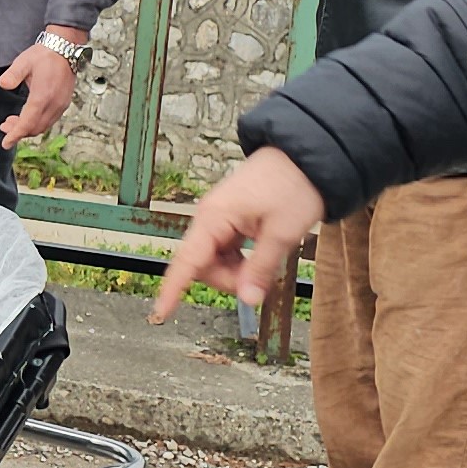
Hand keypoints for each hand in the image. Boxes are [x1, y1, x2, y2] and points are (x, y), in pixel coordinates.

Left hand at [0, 30, 83, 148]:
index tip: (6, 144)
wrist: (66, 49)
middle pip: (35, 128)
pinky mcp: (64, 103)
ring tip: (12, 122)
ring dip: (28, 128)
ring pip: (43, 126)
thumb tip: (3, 85)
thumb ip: (12, 75)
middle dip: (19, 132)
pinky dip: (37, 123)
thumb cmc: (44, 54)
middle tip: (4, 127)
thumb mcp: (24, 62)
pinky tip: (27, 116)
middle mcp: (54, 104)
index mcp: (43, 96)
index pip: (27, 122)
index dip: (15, 135)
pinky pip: (50, 120)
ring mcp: (61, 104)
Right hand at [151, 145, 325, 321]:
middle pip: (203, 265)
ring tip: (267, 263)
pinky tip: (262, 255)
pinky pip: (226, 249)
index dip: (173, 288)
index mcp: (215, 218)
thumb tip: (247, 299)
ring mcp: (219, 218)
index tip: (162, 311)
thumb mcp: (282, 234)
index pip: (188, 261)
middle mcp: (210, 218)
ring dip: (236, 271)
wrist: (305, 156)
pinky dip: (241, 260)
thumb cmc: (293, 186)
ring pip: (215, 259)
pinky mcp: (231, 219)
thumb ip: (261, 268)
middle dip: (228, 279)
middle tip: (262, 280)